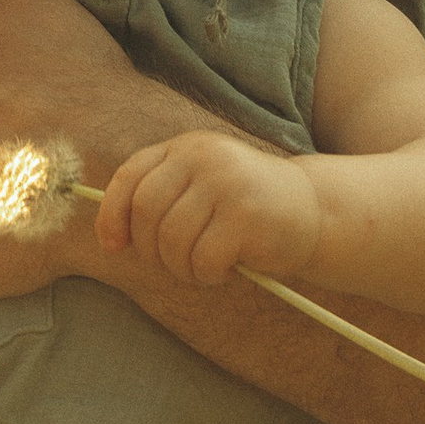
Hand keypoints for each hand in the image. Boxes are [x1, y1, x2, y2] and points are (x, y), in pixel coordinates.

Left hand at [96, 129, 321, 287]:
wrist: (315, 211)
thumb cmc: (247, 208)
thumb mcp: (202, 186)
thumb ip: (162, 196)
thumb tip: (109, 235)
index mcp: (186, 148)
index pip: (130, 177)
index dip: (112, 214)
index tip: (113, 245)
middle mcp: (203, 157)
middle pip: (146, 212)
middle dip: (150, 250)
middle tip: (174, 264)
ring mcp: (225, 184)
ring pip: (171, 240)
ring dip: (181, 268)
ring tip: (202, 268)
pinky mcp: (245, 216)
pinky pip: (202, 259)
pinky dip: (206, 275)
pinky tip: (225, 270)